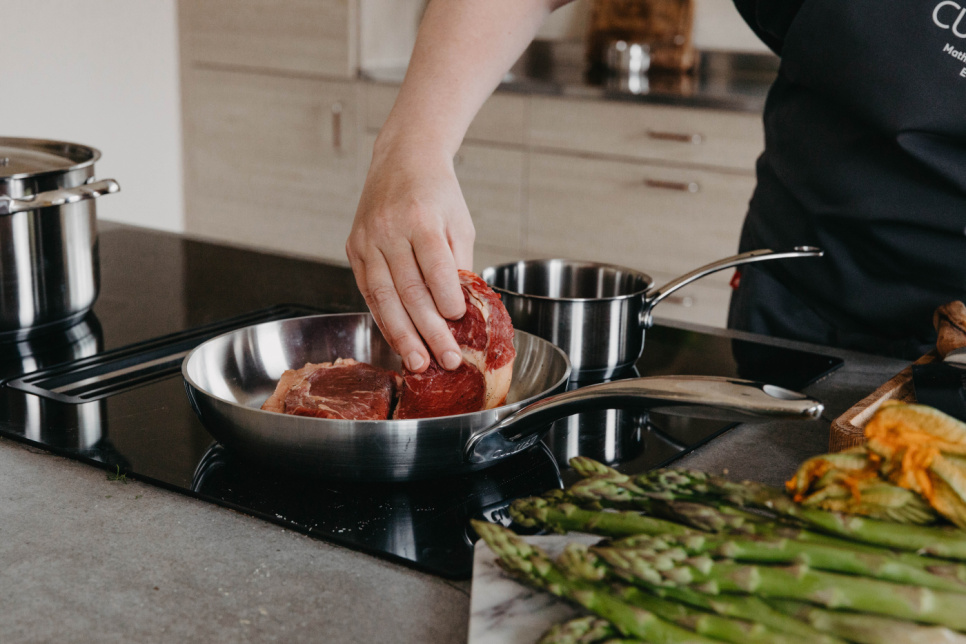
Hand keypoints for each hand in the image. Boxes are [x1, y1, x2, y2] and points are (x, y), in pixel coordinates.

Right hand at [347, 141, 474, 372]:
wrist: (402, 159)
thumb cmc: (438, 194)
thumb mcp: (459, 223)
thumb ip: (459, 265)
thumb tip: (460, 312)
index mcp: (420, 219)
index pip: (434, 267)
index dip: (446, 298)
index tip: (459, 321)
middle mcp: (389, 230)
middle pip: (409, 290)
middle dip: (429, 331)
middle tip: (447, 359)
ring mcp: (367, 240)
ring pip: (385, 298)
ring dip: (404, 336)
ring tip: (419, 363)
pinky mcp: (354, 248)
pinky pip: (369, 292)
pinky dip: (384, 320)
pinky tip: (399, 341)